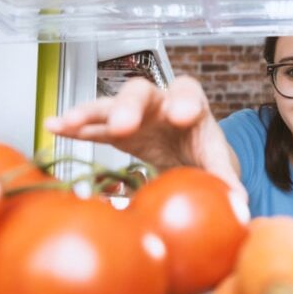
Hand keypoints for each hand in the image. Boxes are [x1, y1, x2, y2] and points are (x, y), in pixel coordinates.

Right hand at [45, 76, 247, 202]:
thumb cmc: (202, 152)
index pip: (188, 91)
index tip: (181, 116)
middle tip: (123, 126)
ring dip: (89, 114)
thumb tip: (239, 202)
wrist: (188, 155)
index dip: (183, 101)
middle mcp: (158, 102)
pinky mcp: (115, 130)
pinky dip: (74, 127)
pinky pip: (92, 126)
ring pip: (109, 106)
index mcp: (190, 104)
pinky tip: (54, 128)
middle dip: (130, 107)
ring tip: (68, 123)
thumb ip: (225, 178)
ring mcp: (133, 114)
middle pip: (142, 93)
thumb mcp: (216, 164)